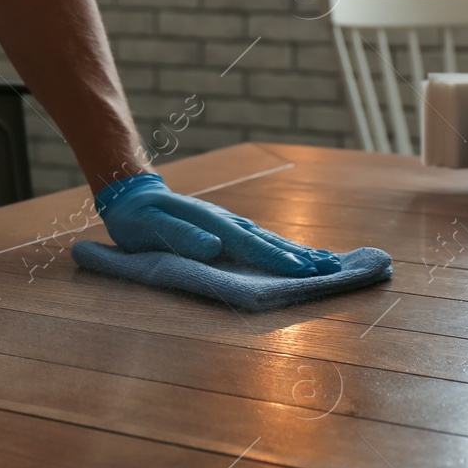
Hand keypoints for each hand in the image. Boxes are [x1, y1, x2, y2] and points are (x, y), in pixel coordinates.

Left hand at [96, 174, 341, 277]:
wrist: (134, 196)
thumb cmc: (139, 219)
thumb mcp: (152, 228)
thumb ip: (182, 236)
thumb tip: (215, 246)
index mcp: (212, 223)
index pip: (249, 243)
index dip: (275, 258)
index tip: (301, 271)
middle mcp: (227, 221)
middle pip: (269, 240)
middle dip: (300, 256)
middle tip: (332, 269)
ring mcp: (230, 223)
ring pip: (270, 238)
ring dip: (299, 251)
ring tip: (328, 262)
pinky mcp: (229, 227)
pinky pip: (262, 239)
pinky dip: (284, 247)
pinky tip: (300, 255)